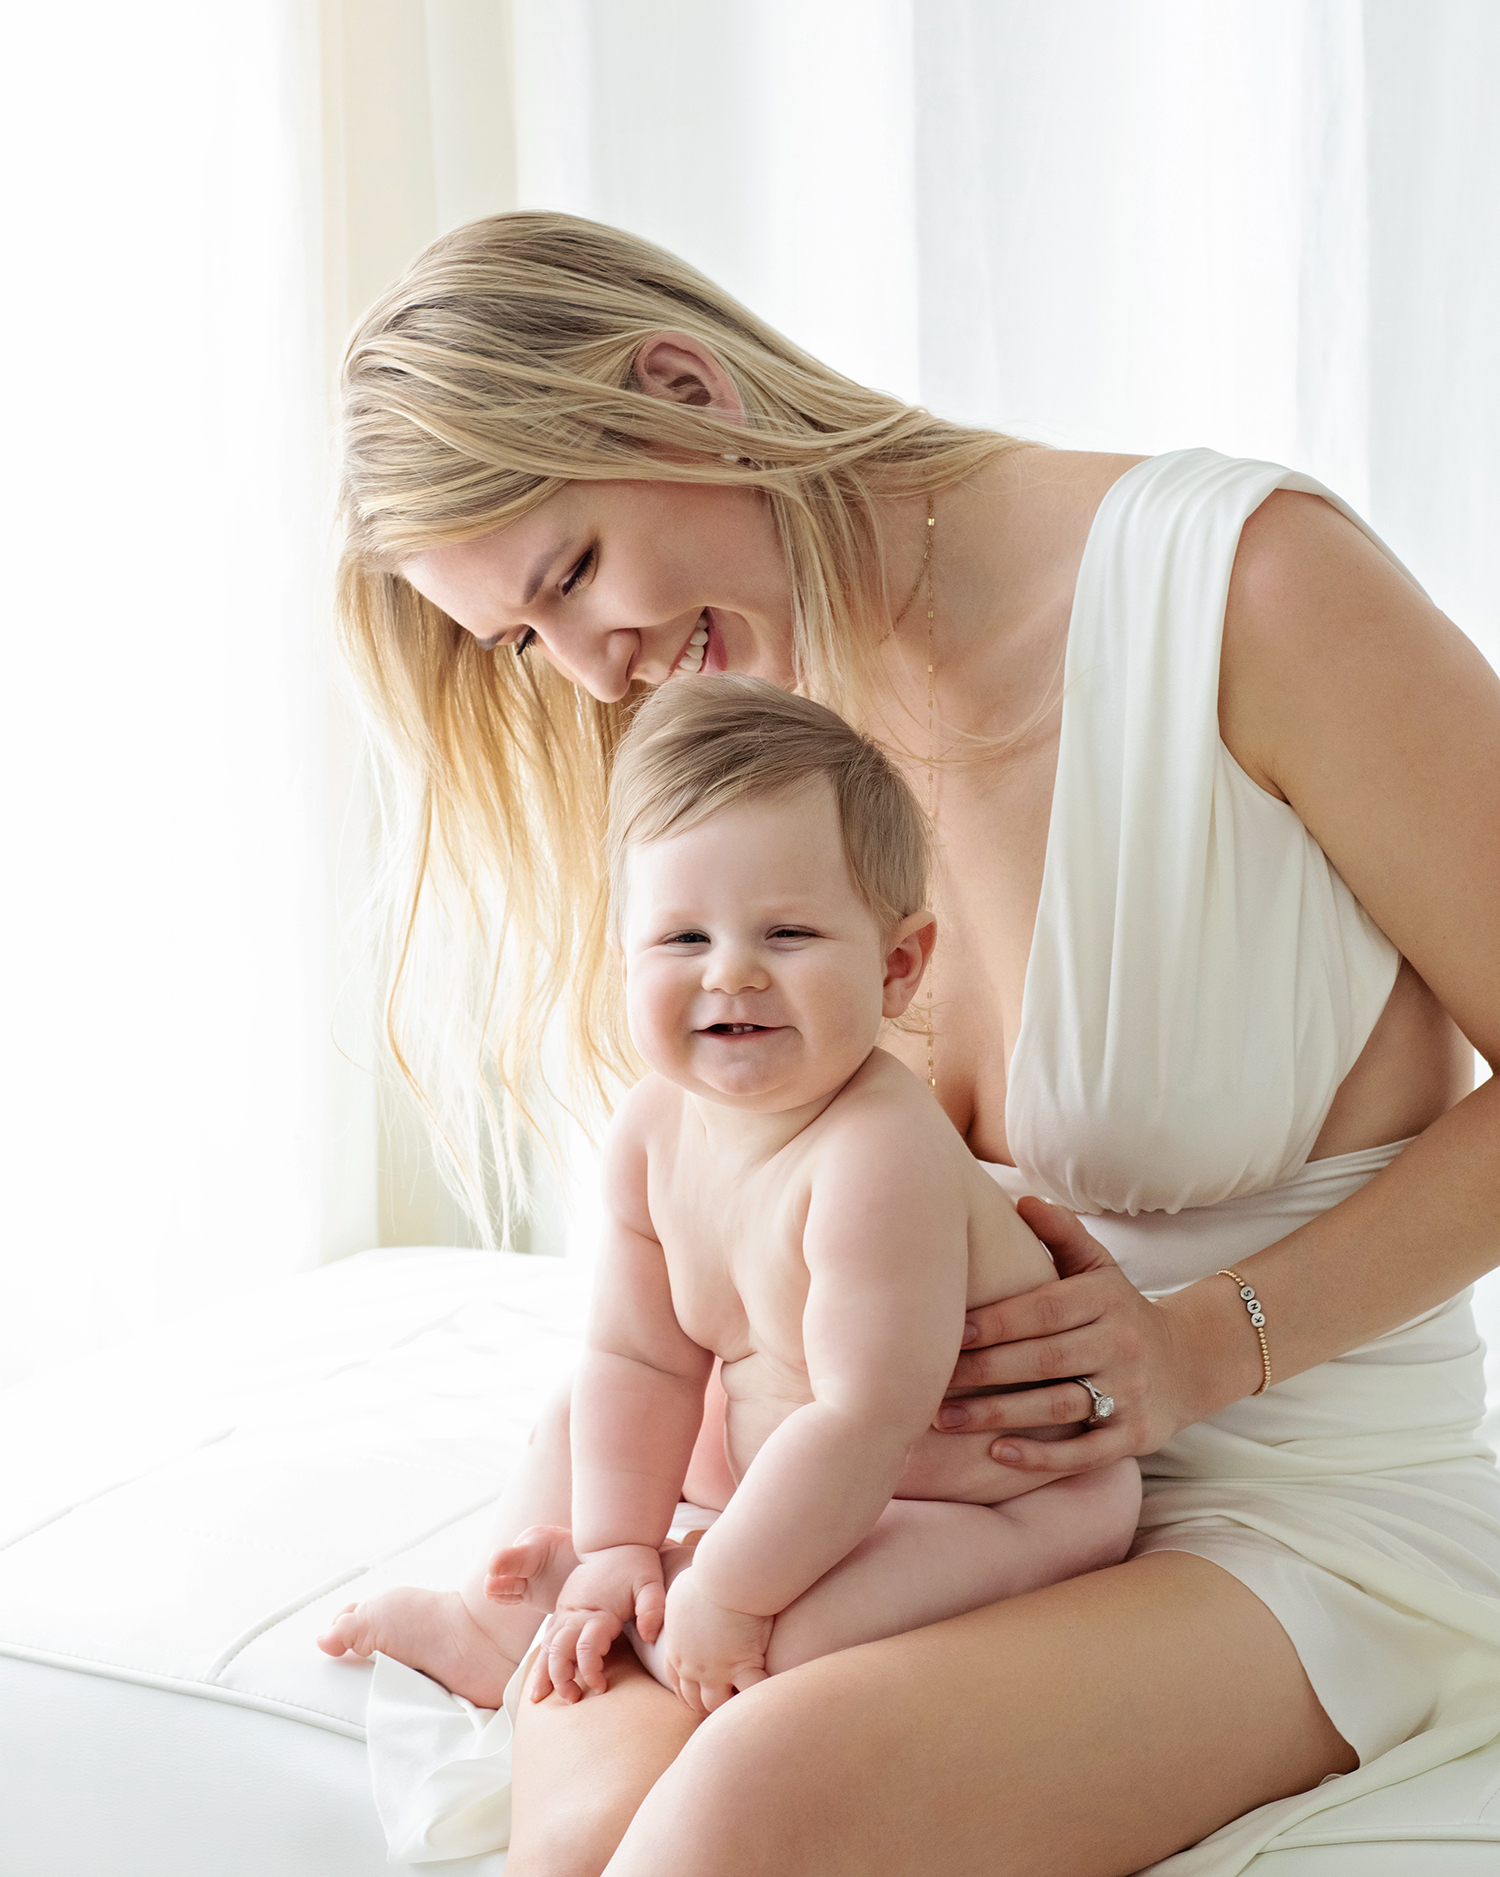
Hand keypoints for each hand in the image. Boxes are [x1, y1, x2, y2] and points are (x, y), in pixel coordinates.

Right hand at [531, 1544, 665, 1702]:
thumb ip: (652, 1608)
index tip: (602, 1687)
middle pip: (558, 1650)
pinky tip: (538, 1678)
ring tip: (540, 1698)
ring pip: (547, 1645)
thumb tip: (649, 1636)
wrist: (615, 1541)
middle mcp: (577, 1611)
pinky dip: (540, 1658)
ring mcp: (566, 1610)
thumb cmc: (636, 1564)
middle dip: (560, 1678)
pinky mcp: (563, 1609)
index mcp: (598, 1610)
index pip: (587, 1648)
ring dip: (544, 1672)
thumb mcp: (650, 1583)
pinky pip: (547, 1637)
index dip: (591, 1671)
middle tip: (573, 1698)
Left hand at [659, 1564, 772, 1716]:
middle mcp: (692, 1665)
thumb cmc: (705, 1577)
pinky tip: (768, 1696)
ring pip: (718, 1703)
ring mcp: (716, 1670)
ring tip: (743, 1703)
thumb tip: (684, 1609)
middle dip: (707, 1703)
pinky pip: (751, 1692)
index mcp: (677, 1648)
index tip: (702, 1692)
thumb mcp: (679, 1594)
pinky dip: (759, 1697)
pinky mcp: (741, 1665)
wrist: (725, 1575)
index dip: (689, 1690)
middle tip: (724, 1701)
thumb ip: (679, 1610)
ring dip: (728, 1704)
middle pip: (695, 1699)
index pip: (677, 1682)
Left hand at [932, 1196, 1192, 1473]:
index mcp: (1104, 1300)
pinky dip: (1041, 1458)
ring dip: (997, 1415)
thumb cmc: (1120, 1310)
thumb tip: (1021, 1200)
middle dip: (983, 1370)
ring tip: (944, 1418)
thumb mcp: (1098, 1267)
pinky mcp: (1136, 1436)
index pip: (1042, 1310)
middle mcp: (1120, 1345)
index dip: (994, 1321)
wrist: (1191, 1361)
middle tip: (930, 1379)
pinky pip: (1084, 1452)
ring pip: (1056, 1407)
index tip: (948, 1331)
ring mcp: (1130, 1393)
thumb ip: (1062, 1233)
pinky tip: (997, 1454)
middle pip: (1043, 1360)